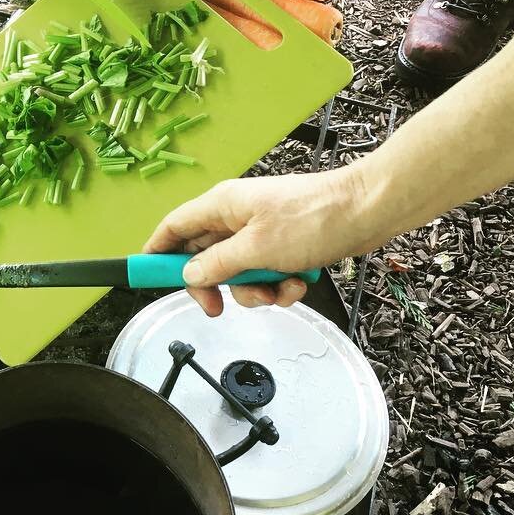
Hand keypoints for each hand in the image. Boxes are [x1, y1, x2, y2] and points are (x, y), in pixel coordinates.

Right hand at [144, 168, 378, 316]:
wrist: (367, 210)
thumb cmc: (312, 220)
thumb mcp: (257, 249)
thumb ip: (218, 265)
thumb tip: (190, 275)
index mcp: (221, 206)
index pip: (174, 227)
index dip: (156, 252)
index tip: (146, 278)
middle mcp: (235, 217)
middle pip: (205, 257)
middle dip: (216, 285)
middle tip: (219, 309)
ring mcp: (260, 231)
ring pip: (238, 272)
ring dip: (254, 290)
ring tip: (278, 290)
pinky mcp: (283, 244)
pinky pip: (265, 273)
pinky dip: (278, 284)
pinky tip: (298, 283)